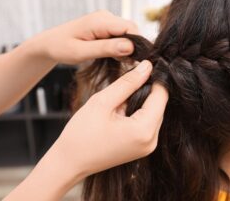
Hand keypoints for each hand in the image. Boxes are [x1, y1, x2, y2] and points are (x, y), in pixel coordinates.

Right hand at [4, 60, 167, 200]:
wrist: (69, 163)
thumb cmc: (81, 135)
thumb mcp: (103, 102)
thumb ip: (128, 83)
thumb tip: (147, 66)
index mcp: (144, 130)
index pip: (161, 95)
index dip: (152, 78)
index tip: (139, 69)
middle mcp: (151, 141)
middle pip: (159, 104)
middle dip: (144, 91)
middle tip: (122, 88)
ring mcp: (148, 147)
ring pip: (153, 113)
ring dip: (139, 102)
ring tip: (116, 104)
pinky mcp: (142, 148)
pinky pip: (147, 123)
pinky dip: (136, 113)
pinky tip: (119, 114)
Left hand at [27, 10, 137, 64]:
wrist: (48, 43)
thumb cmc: (61, 48)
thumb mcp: (82, 52)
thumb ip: (106, 48)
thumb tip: (130, 47)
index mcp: (100, 21)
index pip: (130, 28)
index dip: (136, 44)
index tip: (133, 60)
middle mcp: (106, 16)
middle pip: (132, 29)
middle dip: (132, 47)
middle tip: (123, 63)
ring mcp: (106, 20)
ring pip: (128, 33)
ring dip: (127, 48)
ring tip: (115, 61)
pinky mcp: (106, 26)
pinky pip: (121, 35)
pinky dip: (121, 47)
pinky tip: (113, 56)